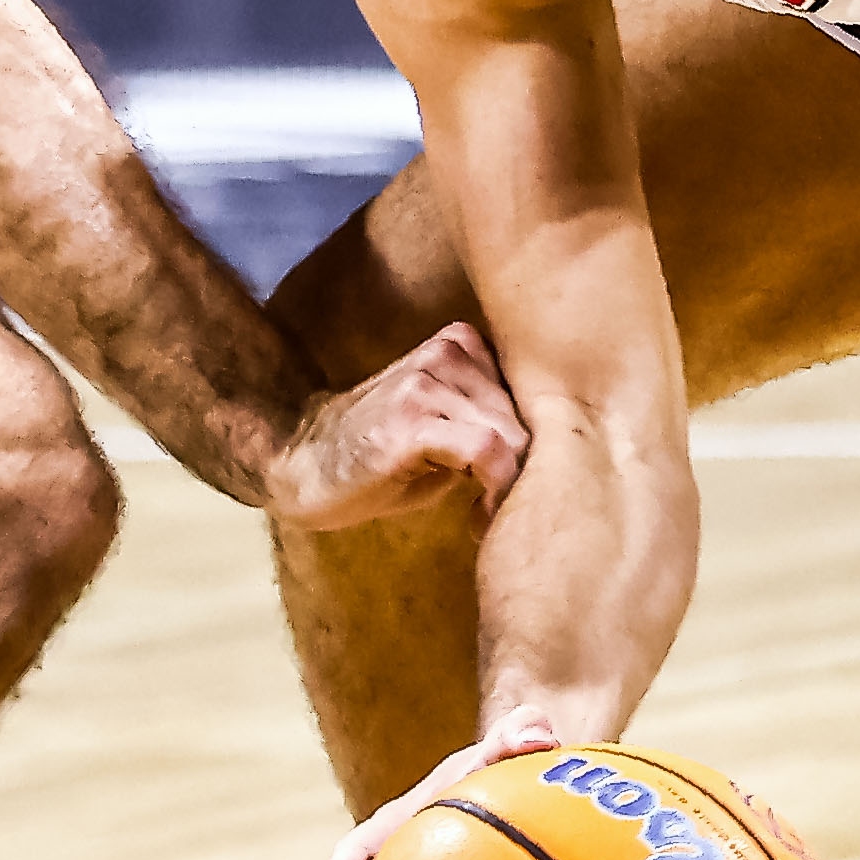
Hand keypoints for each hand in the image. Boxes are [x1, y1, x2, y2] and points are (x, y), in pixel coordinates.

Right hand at [256, 317, 524, 536]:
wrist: (301, 464)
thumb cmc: (379, 457)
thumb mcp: (445, 427)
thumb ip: (493, 421)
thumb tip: (557, 449)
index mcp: (458, 345)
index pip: (532, 390)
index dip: (533, 444)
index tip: (511, 483)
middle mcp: (445, 353)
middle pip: (527, 416)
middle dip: (522, 469)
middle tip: (495, 506)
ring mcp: (425, 384)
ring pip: (511, 434)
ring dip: (506, 485)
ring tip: (480, 510)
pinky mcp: (411, 423)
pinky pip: (486, 451)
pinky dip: (493, 489)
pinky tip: (474, 514)